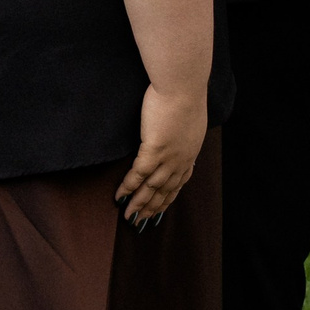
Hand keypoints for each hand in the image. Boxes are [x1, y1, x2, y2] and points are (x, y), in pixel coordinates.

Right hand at [115, 84, 207, 224]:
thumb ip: (183, 130)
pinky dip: (128, 187)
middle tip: (141, 221)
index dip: (168, 198)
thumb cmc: (186, 95)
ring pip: (152, 188)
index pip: (179, 182)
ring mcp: (168, 157)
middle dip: (152, 207)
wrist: (183, 87)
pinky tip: (119, 196)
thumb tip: (178, 132)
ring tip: (128, 217)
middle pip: (165, 190)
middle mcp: (181, 160)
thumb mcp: (190, 118)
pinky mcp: (153, 150)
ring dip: (139, 204)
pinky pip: (138, 175)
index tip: (160, 210)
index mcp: (190, 153)